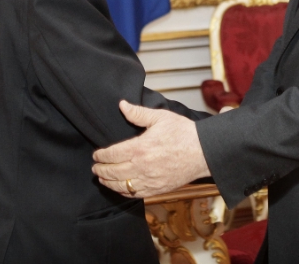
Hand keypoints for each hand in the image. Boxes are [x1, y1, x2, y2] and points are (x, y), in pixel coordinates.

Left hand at [92, 101, 210, 197]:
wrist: (203, 152)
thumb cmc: (183, 133)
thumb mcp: (160, 117)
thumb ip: (138, 113)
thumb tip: (122, 105)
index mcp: (140, 148)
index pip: (112, 154)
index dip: (100, 155)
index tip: (96, 154)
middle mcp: (141, 167)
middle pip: (113, 172)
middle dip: (100, 169)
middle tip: (95, 167)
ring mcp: (149, 180)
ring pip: (121, 185)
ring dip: (108, 182)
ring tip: (102, 178)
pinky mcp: (157, 189)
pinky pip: (135, 194)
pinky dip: (123, 192)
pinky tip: (119, 188)